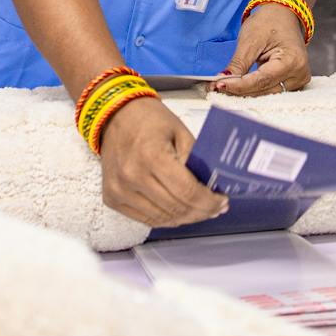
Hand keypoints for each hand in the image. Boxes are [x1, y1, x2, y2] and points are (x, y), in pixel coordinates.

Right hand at [98, 96, 226, 227]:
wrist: (116, 116)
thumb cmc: (150, 120)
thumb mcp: (180, 132)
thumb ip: (195, 161)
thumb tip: (211, 188)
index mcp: (151, 155)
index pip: (187, 191)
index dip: (208, 202)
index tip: (222, 202)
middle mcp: (132, 176)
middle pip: (176, 208)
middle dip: (201, 212)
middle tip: (215, 209)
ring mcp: (120, 190)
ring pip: (162, 218)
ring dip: (185, 218)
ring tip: (200, 212)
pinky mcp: (112, 198)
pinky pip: (145, 219)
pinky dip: (166, 219)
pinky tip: (179, 213)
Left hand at [213, 3, 309, 96]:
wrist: (283, 14)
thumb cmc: (270, 22)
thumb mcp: (250, 40)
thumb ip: (238, 64)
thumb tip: (222, 82)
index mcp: (292, 60)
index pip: (262, 80)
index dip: (239, 85)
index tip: (219, 85)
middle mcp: (299, 73)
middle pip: (264, 90)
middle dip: (239, 90)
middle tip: (217, 86)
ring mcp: (298, 79)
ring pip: (266, 93)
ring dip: (245, 91)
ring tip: (225, 86)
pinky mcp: (292, 82)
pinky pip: (270, 90)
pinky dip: (254, 88)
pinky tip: (238, 86)